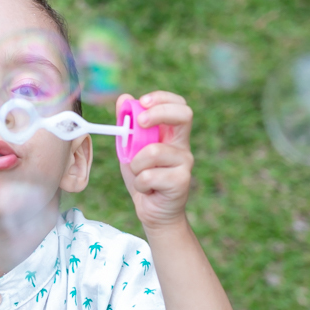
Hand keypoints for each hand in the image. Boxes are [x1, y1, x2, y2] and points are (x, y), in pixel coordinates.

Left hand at [117, 91, 194, 231]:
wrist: (153, 212)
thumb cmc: (144, 179)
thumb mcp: (130, 150)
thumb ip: (127, 126)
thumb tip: (124, 98)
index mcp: (172, 134)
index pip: (178, 105)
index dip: (162, 98)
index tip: (142, 102)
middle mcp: (183, 145)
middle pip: (183, 115)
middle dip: (158, 113)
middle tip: (139, 122)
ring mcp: (185, 163)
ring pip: (153, 151)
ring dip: (136, 164)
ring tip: (139, 175)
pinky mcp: (181, 182)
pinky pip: (149, 176)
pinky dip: (140, 183)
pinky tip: (146, 190)